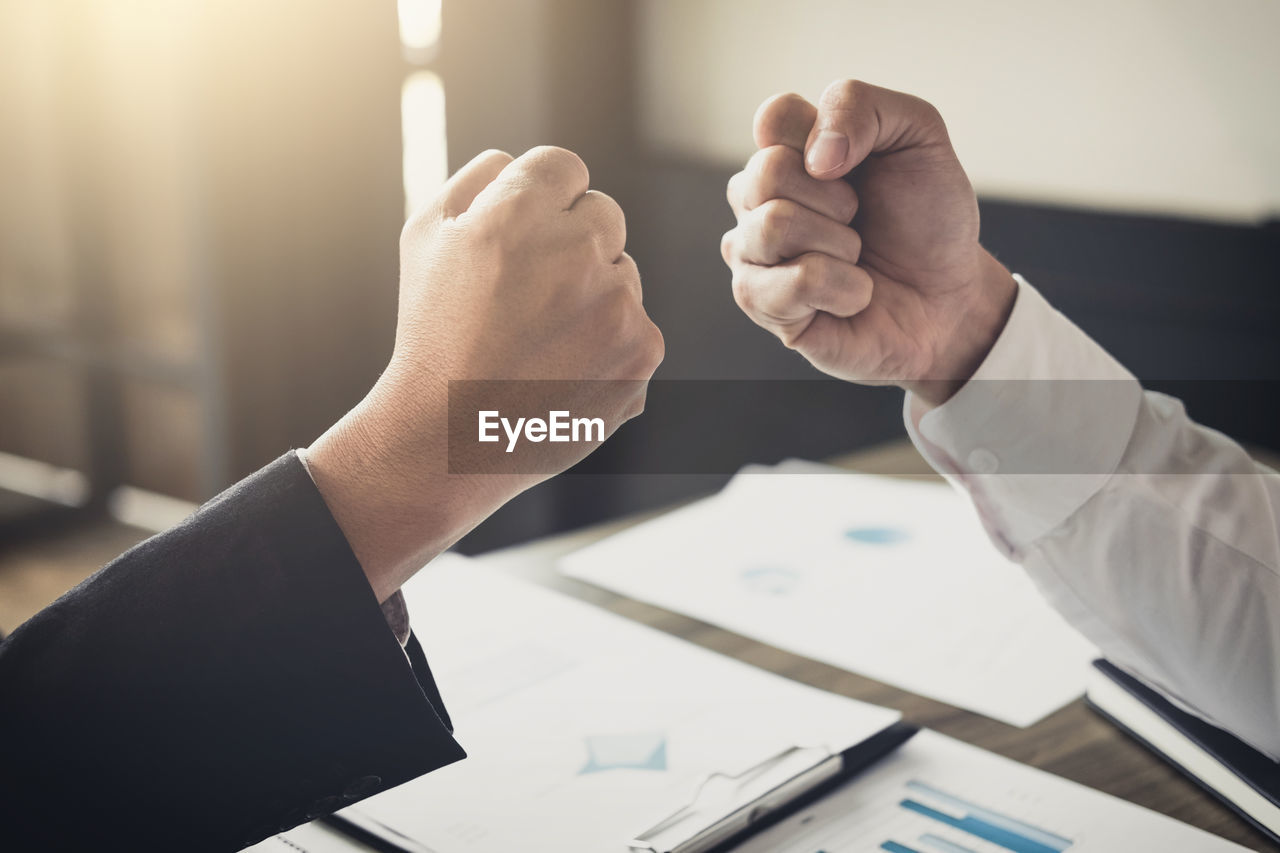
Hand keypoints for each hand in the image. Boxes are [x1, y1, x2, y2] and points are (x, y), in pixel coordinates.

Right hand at [306, 147, 663, 600]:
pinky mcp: (642, 351)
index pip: (566, 167)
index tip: (524, 238)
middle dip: (573, 243)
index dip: (542, 202)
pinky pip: (637, 325)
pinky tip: (564, 370)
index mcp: (520, 213)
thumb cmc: (434, 333)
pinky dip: (610, 345)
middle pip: (604, 215)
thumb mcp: (425, 237)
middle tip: (530, 294)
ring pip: (623, 273)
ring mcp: (616, 304)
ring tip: (540, 341)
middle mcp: (576, 251)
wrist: (449, 436)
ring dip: (593, 296)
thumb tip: (521, 162)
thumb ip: (478, 180)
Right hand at [721, 80, 1016, 404]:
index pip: (773, 116)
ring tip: (855, 258)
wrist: (949, 294)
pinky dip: (847, 288)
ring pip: (774, 226)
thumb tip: (814, 158)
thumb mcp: (917, 135)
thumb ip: (860, 106)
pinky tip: (852, 296)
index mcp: (786, 152)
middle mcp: (757, 201)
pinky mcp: (763, 307)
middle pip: (767, 172)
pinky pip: (796, 283)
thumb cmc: (926, 218)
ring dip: (843, 244)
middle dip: (839, 199)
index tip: (857, 164)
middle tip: (859, 219)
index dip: (826, 137)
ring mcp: (752, 255)